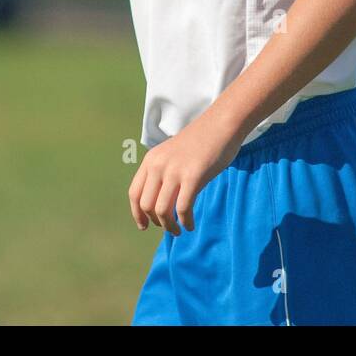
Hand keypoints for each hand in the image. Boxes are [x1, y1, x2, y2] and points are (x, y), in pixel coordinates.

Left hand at [128, 111, 243, 234]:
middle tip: (168, 228)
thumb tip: (159, 204)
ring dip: (170, 226)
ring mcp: (175, 171)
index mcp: (151, 160)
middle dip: (156, 222)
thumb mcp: (172, 155)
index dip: (137, 214)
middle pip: (146, 205)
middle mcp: (158, 165)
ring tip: (179, 230)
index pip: (134, 193)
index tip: (144, 226)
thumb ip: (163, 173)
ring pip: (162, 210)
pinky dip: (185, 222)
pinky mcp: (193, 176)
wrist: (221, 124)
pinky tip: (191, 225)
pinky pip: (183, 208)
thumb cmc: (201, 142)